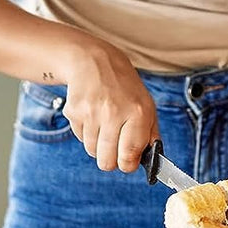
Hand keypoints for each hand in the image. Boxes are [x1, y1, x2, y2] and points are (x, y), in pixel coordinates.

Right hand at [61, 40, 158, 172]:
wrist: (95, 63)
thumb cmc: (125, 88)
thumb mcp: (147, 106)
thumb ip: (151, 135)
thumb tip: (153, 161)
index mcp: (138, 112)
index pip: (129, 155)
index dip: (128, 165)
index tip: (128, 163)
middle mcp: (114, 113)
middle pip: (107, 161)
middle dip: (111, 160)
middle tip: (116, 149)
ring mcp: (91, 113)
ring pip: (92, 152)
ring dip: (99, 145)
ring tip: (106, 126)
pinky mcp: (74, 112)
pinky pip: (80, 139)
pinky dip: (87, 133)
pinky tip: (94, 116)